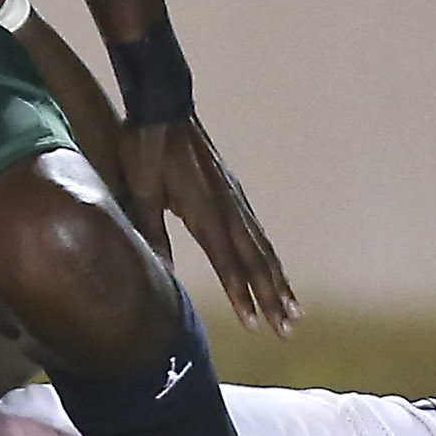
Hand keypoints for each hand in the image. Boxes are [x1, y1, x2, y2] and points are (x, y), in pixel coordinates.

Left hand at [118, 117, 297, 335]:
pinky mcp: (232, 191)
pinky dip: (270, 255)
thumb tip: (160, 271)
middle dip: (273, 298)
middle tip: (287, 330)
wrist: (163, 105)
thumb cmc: (146, 148)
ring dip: (279, 281)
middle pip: (256, 261)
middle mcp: (227, 208)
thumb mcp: (140, 190)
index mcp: (205, 211)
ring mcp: (234, 198)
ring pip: (262, 248)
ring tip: (295, 311)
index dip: (242, 296)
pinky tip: (275, 269)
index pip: (228, 263)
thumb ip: (151, 230)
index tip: (254, 325)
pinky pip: (257, 230)